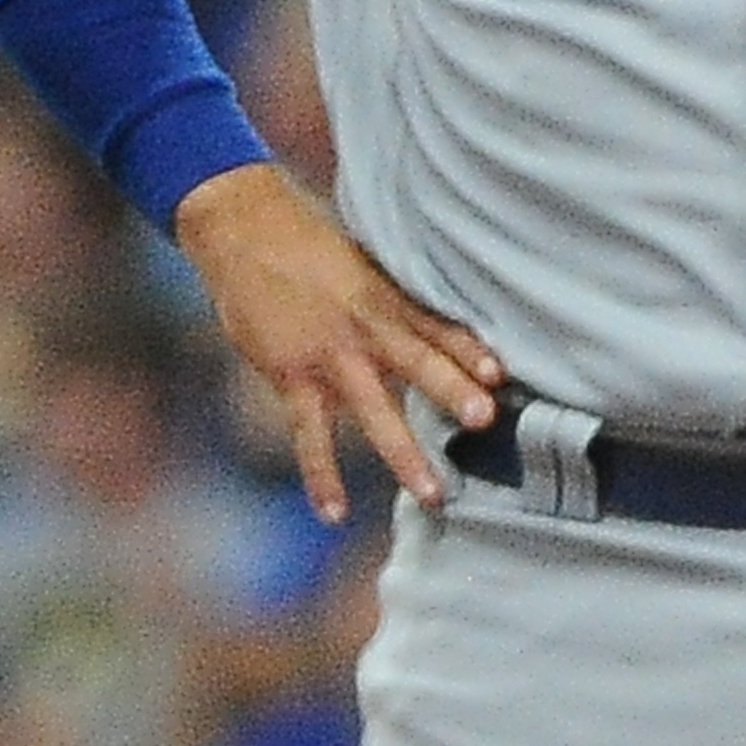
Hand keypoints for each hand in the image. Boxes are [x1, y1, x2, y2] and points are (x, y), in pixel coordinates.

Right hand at [172, 163, 505, 523]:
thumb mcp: (365, 264)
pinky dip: (322, 475)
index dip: (470, 349)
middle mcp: (364, 329)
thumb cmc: (311, 246)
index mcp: (387, 299)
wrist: (243, 233)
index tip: (502, 373)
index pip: (438, 327)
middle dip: (452, 391)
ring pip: (373, 410)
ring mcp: (327, 357)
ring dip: (403, 451)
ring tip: (433, 492)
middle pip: (416, 362)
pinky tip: (336, 512)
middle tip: (486, 421)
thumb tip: (443, 326)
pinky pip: (310, 435)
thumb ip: (400, 299)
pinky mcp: (290, 376)